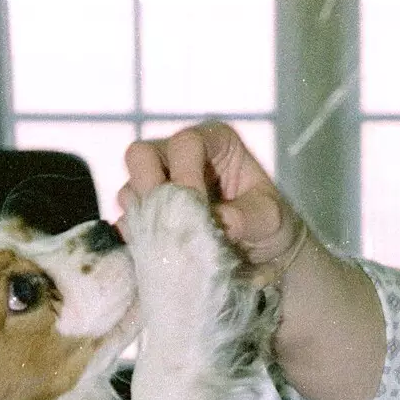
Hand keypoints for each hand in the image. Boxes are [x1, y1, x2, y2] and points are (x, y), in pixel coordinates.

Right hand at [121, 122, 303, 274]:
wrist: (260, 256)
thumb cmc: (269, 224)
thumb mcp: (271, 217)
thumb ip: (249, 217)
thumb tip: (219, 224)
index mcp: (212, 142)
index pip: (185, 144)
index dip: (185, 173)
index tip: (199, 208)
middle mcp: (176, 158)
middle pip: (140, 155)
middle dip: (148, 186)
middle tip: (166, 220)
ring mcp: (157, 188)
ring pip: (129, 191)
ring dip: (144, 219)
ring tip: (169, 244)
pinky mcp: (147, 219)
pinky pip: (128, 225)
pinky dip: (139, 241)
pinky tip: (158, 257)